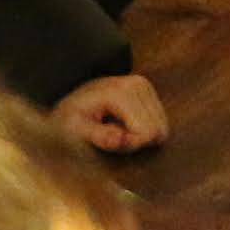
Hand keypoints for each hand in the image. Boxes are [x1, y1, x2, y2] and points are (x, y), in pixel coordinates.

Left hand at [52, 72, 168, 152]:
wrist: (67, 101)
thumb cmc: (69, 119)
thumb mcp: (77, 131)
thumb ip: (101, 137)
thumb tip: (122, 140)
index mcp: (119, 92)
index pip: (146, 132)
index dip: (130, 145)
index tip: (110, 142)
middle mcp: (136, 83)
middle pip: (157, 130)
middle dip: (136, 140)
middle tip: (112, 136)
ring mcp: (144, 84)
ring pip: (161, 128)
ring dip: (140, 136)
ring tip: (116, 130)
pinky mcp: (147, 88)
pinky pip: (160, 122)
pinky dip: (143, 129)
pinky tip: (123, 124)